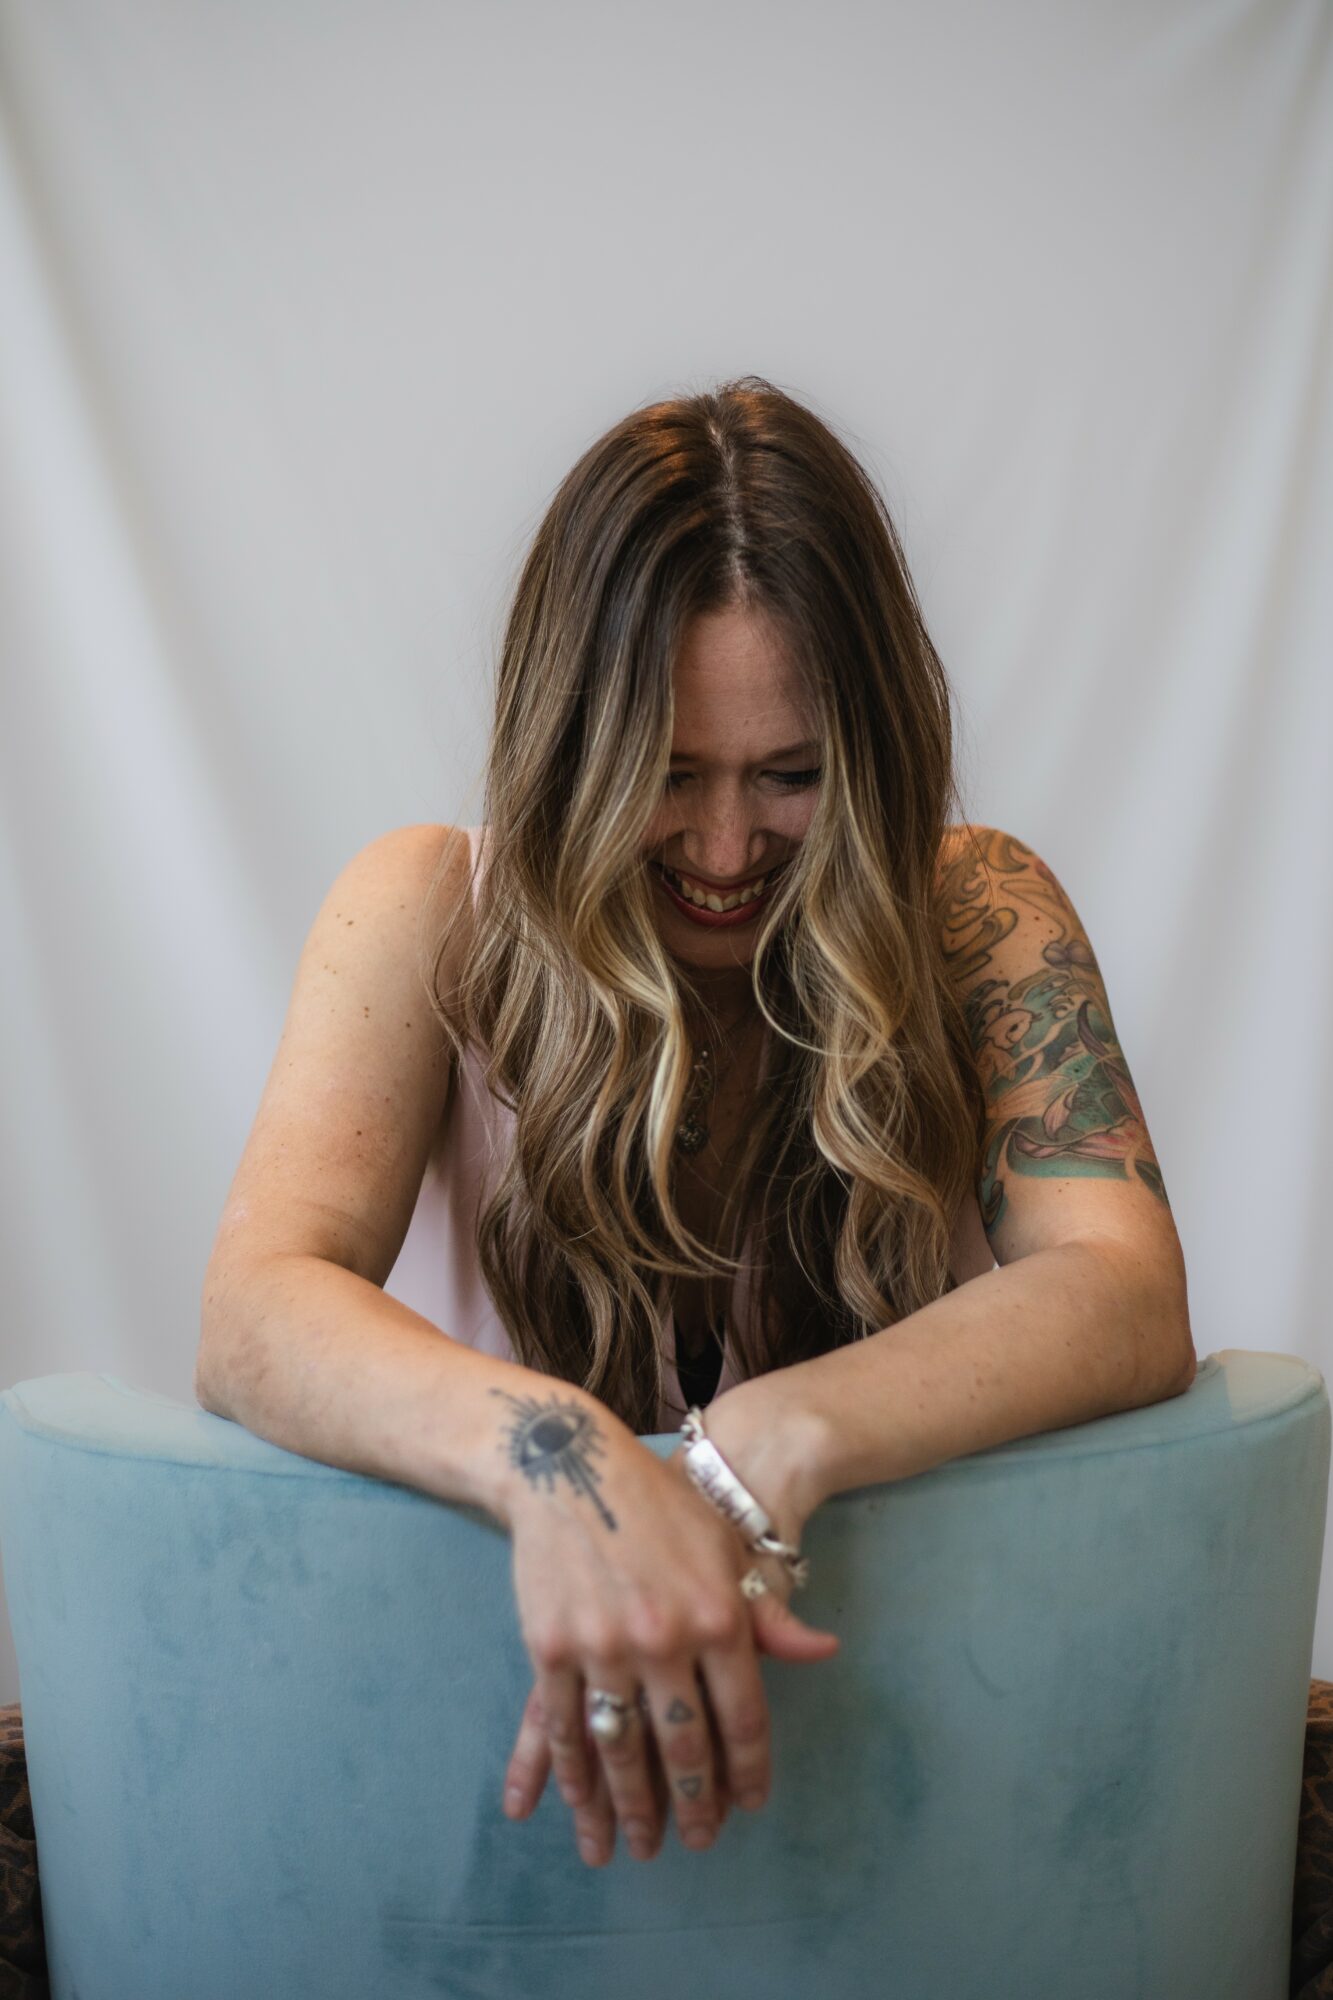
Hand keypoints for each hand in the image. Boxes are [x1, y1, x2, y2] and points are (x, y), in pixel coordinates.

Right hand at [497, 1402, 837, 1866]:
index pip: (743, 1716)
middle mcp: (665, 1640)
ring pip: (623, 1748)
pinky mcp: (552, 1646)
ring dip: (631, 1805)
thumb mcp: (725, 1549)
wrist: (574, 1464)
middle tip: (698, 1842)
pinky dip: (572, 1772)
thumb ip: (769, 1614)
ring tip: (638, 1843)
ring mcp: (605, 1647)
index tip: (748, 1805)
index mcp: (718, 1615)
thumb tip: (825, 1652)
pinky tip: (578, 1802)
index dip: (747, 1769)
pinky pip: (564, 1726)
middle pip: (683, 1745)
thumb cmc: (661, 1506)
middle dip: (693, 1803)